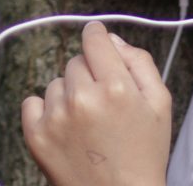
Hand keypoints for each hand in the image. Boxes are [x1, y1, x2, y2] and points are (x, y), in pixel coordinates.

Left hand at [21, 22, 171, 185]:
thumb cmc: (144, 153)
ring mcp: (56, 117)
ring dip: (68, 95)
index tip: (97, 42)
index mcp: (116, 87)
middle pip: (76, 62)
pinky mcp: (36, 136)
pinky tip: (65, 129)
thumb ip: (139, 62)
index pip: (94, 38)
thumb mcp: (160, 104)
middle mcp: (82, 98)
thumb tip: (110, 38)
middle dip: (89, 76)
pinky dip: (45, 111)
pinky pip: (32, 102)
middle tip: (103, 105)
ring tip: (86, 124)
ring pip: (56, 83)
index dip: (97, 37)